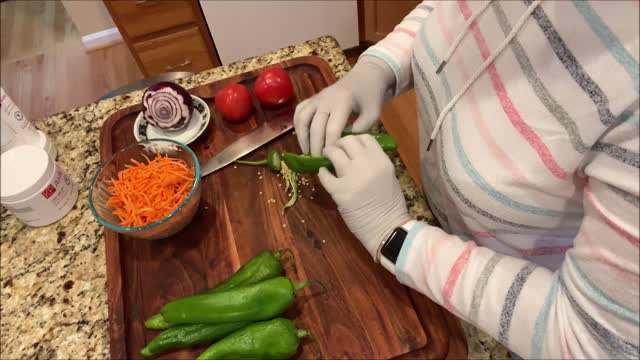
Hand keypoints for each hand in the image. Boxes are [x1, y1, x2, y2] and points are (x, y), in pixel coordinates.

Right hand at [294, 56, 394, 155]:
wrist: (365, 76)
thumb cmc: (370, 97)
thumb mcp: (373, 114)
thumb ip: (361, 129)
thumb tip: (344, 143)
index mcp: (343, 102)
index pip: (332, 128)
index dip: (330, 146)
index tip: (331, 158)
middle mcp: (326, 99)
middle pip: (315, 126)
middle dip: (315, 146)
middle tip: (318, 161)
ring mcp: (317, 98)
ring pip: (302, 118)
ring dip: (302, 137)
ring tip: (307, 152)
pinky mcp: (313, 98)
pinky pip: (299, 111)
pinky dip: (298, 125)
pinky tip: (302, 138)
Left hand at [318, 135, 410, 258]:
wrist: (387, 228)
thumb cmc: (391, 205)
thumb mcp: (389, 176)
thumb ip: (375, 162)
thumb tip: (358, 154)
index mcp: (381, 160)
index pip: (365, 137)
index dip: (355, 139)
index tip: (350, 146)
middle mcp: (366, 164)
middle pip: (347, 141)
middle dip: (339, 144)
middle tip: (336, 151)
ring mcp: (351, 177)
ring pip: (333, 152)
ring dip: (328, 154)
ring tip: (327, 160)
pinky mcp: (339, 191)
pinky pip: (324, 175)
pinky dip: (322, 173)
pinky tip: (325, 175)